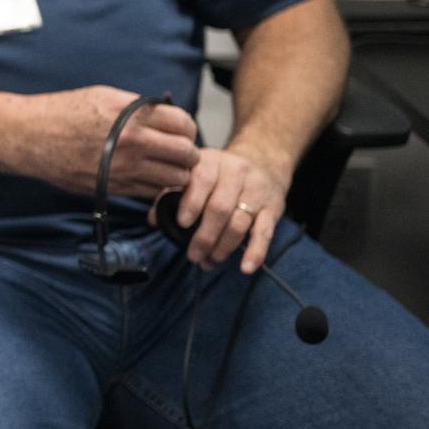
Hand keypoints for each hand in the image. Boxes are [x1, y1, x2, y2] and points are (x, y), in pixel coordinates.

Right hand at [22, 85, 198, 196]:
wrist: (30, 136)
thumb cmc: (62, 112)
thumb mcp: (104, 96)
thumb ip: (138, 107)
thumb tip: (163, 117)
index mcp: (133, 115)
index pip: (183, 124)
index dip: (187, 128)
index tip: (181, 132)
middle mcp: (133, 142)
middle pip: (186, 154)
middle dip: (187, 154)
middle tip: (179, 154)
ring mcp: (124, 168)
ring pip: (174, 179)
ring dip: (175, 174)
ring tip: (164, 168)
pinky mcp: (113, 187)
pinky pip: (151, 193)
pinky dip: (155, 188)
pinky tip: (146, 179)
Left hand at [150, 145, 288, 272]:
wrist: (263, 161)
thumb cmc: (217, 174)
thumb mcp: (195, 173)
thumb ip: (171, 192)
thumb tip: (154, 219)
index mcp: (211, 161)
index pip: (202, 180)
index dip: (191, 203)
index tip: (182, 224)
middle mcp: (236, 172)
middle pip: (220, 207)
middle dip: (205, 236)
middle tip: (193, 255)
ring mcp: (257, 190)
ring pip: (240, 223)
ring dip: (223, 248)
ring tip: (209, 262)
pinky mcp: (273, 207)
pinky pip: (265, 232)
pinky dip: (256, 251)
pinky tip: (246, 268)